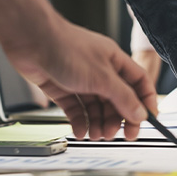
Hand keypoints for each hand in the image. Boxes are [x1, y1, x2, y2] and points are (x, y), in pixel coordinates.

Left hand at [1, 17, 157, 140]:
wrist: (30, 40)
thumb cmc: (65, 47)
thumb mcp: (102, 77)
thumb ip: (123, 97)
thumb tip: (141, 114)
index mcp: (115, 62)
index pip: (138, 84)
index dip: (145, 102)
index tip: (146, 121)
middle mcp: (100, 71)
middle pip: (117, 100)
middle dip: (117, 119)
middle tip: (116, 135)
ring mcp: (81, 80)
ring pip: (96, 107)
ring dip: (98, 123)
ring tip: (95, 135)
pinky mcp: (62, 88)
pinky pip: (76, 109)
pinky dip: (79, 122)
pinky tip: (80, 131)